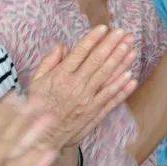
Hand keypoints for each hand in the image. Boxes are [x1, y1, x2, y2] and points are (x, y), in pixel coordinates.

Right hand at [27, 26, 137, 148]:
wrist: (42, 138)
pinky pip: (111, 99)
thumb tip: (62, 45)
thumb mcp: (35, 82)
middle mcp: (76, 86)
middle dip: (112, 45)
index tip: (104, 28)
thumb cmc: (38, 107)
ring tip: (131, 49)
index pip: (80, 53)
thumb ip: (49, 62)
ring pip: (107, 77)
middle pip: (97, 62)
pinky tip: (131, 77)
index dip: (93, 39)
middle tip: (124, 33)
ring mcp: (87, 100)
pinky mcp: (94, 113)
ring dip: (121, 62)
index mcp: (60, 76)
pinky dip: (122, 88)